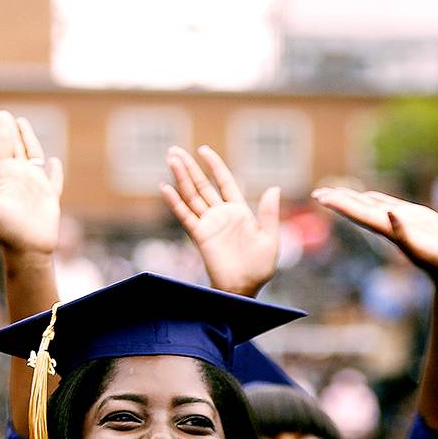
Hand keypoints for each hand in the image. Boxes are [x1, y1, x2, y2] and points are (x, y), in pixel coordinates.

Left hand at [0, 110, 63, 253]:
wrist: (26, 251)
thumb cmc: (5, 230)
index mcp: (3, 175)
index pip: (1, 145)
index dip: (0, 129)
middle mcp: (18, 177)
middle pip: (15, 146)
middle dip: (11, 130)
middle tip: (5, 113)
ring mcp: (35, 186)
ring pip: (33, 156)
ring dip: (29, 140)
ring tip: (24, 124)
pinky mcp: (50, 198)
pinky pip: (54, 180)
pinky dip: (55, 170)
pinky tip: (54, 161)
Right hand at [160, 145, 279, 296]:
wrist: (243, 288)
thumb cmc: (259, 268)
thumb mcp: (270, 239)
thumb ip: (269, 213)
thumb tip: (274, 187)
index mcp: (240, 211)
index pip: (225, 182)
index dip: (214, 165)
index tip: (203, 150)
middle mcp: (221, 214)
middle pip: (202, 185)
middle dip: (190, 167)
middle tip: (175, 150)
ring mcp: (209, 224)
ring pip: (192, 196)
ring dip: (181, 178)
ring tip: (170, 159)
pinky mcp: (200, 236)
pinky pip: (185, 216)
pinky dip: (174, 202)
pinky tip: (164, 188)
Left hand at [311, 187, 437, 278]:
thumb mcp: (422, 248)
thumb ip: (404, 233)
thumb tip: (389, 214)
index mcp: (387, 231)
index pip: (358, 214)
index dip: (340, 205)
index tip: (321, 198)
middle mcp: (388, 225)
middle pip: (357, 209)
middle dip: (338, 201)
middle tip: (316, 192)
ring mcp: (399, 220)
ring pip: (370, 205)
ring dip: (351, 198)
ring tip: (334, 192)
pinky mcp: (412, 216)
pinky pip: (387, 204)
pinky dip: (373, 198)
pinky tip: (366, 195)